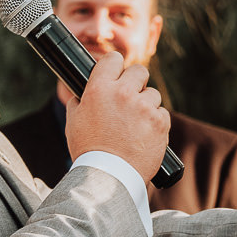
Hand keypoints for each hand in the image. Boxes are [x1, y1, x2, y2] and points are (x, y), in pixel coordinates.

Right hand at [65, 53, 169, 181]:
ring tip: (136, 123)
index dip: (115, 65)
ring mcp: (144, 107)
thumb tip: (80, 94)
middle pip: (139, 71)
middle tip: (131, 97)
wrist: (109, 177)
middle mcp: (124, 93)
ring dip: (147, 105)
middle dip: (136, 81)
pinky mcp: (160, 122)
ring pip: (152, 93)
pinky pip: (162, 113)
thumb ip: (78, 103)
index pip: (113, 59)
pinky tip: (145, 134)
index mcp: (99, 89)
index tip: (117, 72)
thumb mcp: (73, 123)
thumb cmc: (88, 151)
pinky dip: (156, 122)